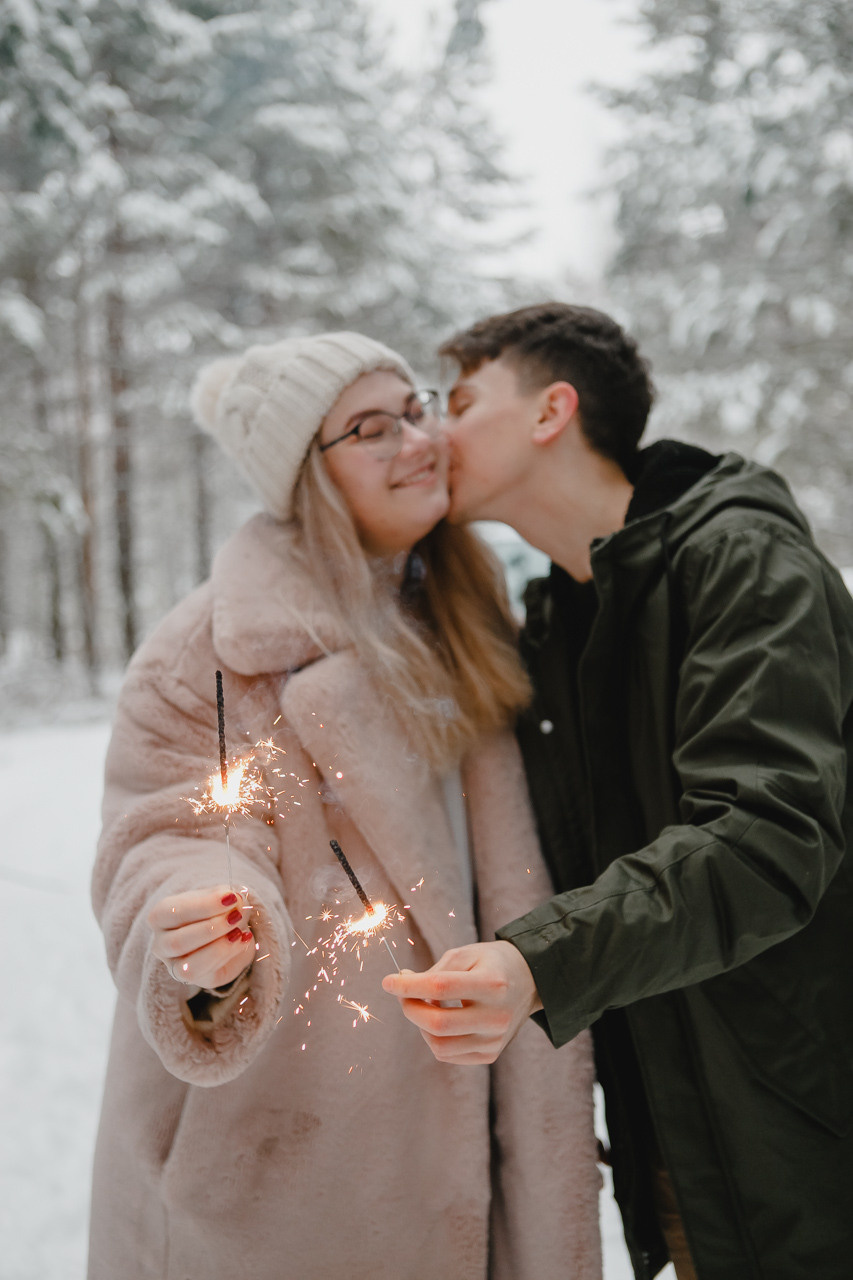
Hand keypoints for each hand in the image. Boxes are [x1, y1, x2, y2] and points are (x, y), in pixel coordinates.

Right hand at [148, 885, 255, 989]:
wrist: (223, 928)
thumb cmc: (214, 908)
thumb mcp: (220, 896)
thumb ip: (228, 898)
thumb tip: (237, 902)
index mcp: (160, 917)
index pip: (173, 912)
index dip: (204, 906)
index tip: (231, 897)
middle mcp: (161, 944)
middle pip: (177, 942)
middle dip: (211, 929)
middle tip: (237, 916)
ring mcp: (175, 966)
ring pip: (189, 967)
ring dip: (219, 949)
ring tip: (239, 933)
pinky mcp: (197, 980)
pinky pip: (210, 975)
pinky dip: (230, 956)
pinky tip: (244, 940)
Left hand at [381, 940, 542, 1064]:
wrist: (530, 982)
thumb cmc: (492, 963)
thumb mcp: (466, 954)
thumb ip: (434, 971)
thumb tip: (401, 987)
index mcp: (492, 984)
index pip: (439, 988)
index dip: (408, 986)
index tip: (388, 981)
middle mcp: (496, 1016)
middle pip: (437, 1023)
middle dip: (409, 1008)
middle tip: (403, 993)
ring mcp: (495, 1040)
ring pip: (439, 1046)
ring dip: (420, 1025)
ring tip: (423, 1005)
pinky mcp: (490, 1054)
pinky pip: (449, 1054)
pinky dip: (435, 1038)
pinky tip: (440, 1018)